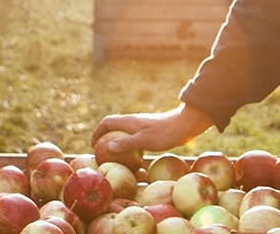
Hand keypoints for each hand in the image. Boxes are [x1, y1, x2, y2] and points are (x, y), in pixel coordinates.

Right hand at [91, 103, 215, 154]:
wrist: (186, 125)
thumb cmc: (166, 133)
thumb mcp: (145, 141)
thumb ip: (126, 143)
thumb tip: (108, 146)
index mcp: (129, 121)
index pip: (107, 122)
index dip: (97, 132)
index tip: (93, 144)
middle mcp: (133, 122)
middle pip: (113, 127)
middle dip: (105, 137)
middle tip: (101, 151)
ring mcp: (142, 126)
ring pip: (124, 132)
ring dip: (117, 142)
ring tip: (114, 156)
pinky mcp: (150, 131)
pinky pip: (134, 137)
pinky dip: (129, 145)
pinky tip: (134, 157)